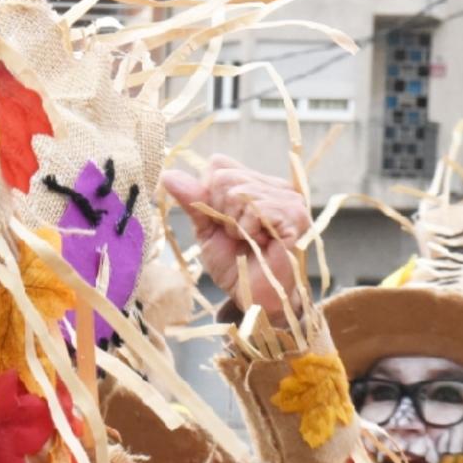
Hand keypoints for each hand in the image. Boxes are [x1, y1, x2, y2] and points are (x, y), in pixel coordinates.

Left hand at [161, 156, 309, 325]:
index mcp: (255, 184)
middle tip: (237, 235)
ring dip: (235, 224)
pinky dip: (249, 229)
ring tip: (250, 241)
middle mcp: (275, 186)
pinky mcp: (295, 215)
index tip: (220, 221)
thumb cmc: (236, 265)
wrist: (256, 297)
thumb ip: (193, 201)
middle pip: (224, 176)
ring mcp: (289, 198)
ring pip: (239, 191)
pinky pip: (257, 209)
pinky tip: (260, 243)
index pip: (218, 164)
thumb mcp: (207, 230)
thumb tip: (167, 175)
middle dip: (220, 211)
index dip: (209, 195)